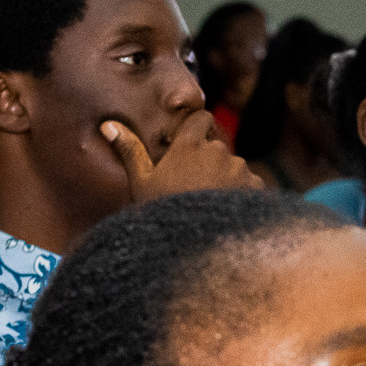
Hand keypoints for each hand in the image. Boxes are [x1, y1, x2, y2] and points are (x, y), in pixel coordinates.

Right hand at [100, 111, 262, 202]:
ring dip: (227, 179)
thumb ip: (130, 151)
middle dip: (209, 162)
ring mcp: (240, 169)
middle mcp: (218, 151)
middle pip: (217, 148)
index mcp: (189, 146)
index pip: (201, 118)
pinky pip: (251, 186)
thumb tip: (108, 125)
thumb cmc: (166, 214)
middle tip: (196, 185)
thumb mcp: (142, 184)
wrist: (201, 247)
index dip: (198, 127)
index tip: (193, 140)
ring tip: (211, 204)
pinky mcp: (257, 188)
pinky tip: (229, 212)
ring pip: (234, 168)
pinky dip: (243, 195)